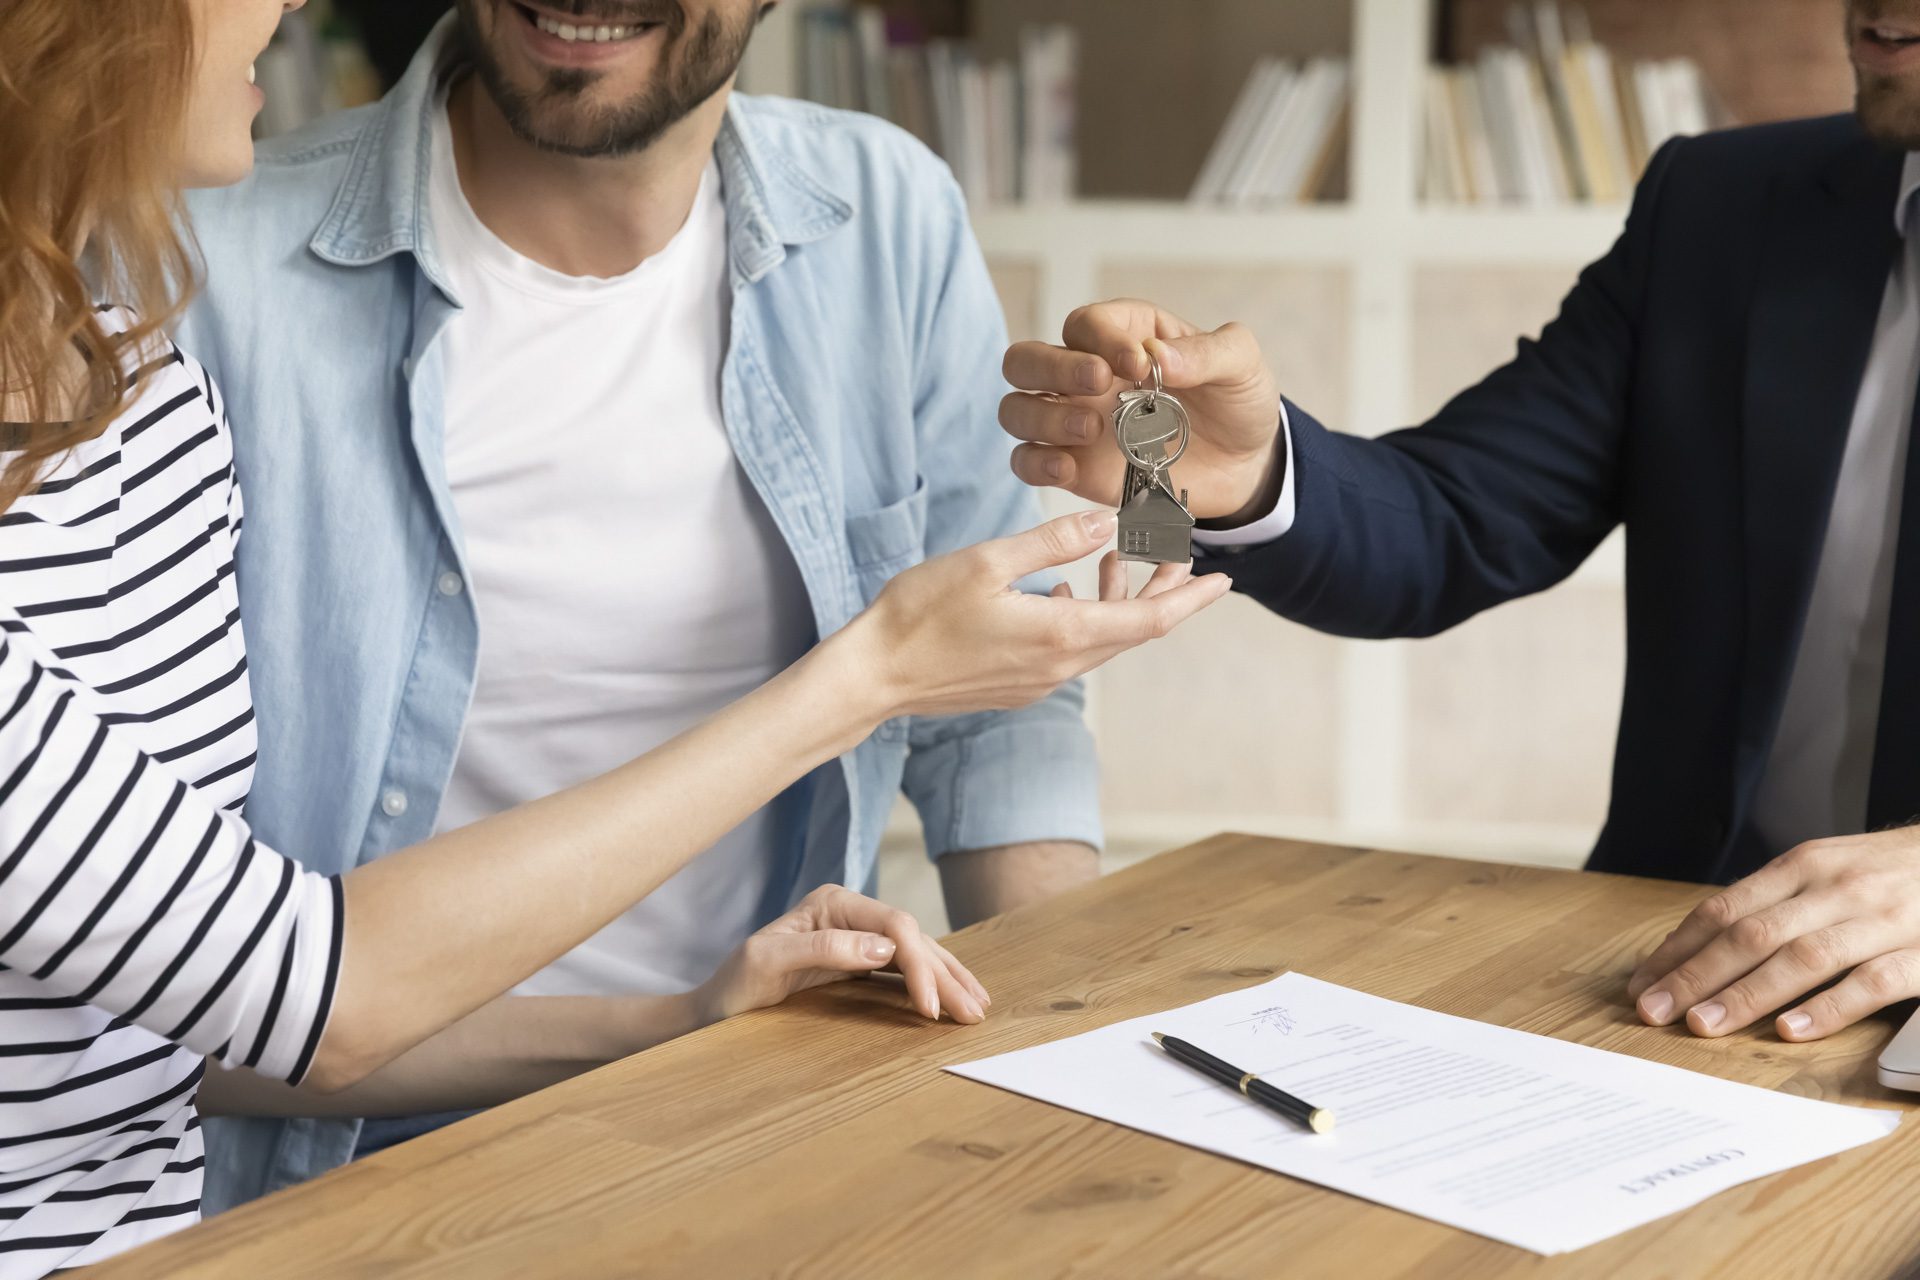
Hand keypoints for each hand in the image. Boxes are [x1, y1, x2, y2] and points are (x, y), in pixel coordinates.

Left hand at [692, 884, 990, 1024]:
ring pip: (916, 951)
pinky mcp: (859, 960)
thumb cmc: (734, 985)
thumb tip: (884, 948)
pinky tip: (953, 997)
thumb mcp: (767, 963)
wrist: (715, 1007)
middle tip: (973, 1013)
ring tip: (978, 1006)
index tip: (930, 1008)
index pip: (894, 926)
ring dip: (949, 978)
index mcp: (833, 903)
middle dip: (945, 975)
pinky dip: (932, 983)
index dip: (919, 964)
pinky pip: (905, 968)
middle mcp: (851, 912)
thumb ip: (823, 949)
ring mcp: (857, 935)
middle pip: (913, 938)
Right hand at [843, 509, 1230, 719]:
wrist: (873, 676)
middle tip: (1179, 556)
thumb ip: (1052, 542)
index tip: (1223, 578)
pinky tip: (1061, 590)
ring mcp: (1038, 681)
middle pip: (1133, 631)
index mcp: (1060, 634)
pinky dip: (1082, 616)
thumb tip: (1108, 523)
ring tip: (1115, 561)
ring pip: (1100, 640)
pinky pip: (1069, 651)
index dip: (1191, 598)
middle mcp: (1059, 666)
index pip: (1149, 620)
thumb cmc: (919, 614)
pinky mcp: (1017, 686)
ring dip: (1118, 601)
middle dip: (1163, 593)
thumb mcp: (986, 562)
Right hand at [1001, 298, 1284, 520]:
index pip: (1085, 324)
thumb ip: (1207, 352)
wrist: (1246, 466)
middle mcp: (1087, 376)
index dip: (1102, 339)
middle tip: (1099, 384)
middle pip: (1026, 360)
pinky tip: (1069, 469)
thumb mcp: (1241, 364)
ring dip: (1043, 418)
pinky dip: (1036, 466)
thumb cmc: (1236, 402)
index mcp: (1124, 336)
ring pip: (1016, 411)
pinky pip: (1027, 463)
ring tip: (1092, 429)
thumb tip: (1157, 356)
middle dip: (1053, 368)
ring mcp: (1074, 423)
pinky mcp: (1075, 469)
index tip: (1140, 365)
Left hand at [1628, 827, 1919, 1040]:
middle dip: (1695, 976)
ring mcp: (1881, 920)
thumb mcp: (1827, 870)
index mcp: (1802, 867)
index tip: (1642, 984)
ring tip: (1704, 1025)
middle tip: (1653, 1012)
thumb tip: (1699, 947)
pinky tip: (1792, 1029)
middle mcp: (1835, 888)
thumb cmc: (1890, 872)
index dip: (1679, 949)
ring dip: (1746, 994)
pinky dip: (1829, 1007)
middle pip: (1751, 935)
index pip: (1724, 910)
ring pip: (1802, 958)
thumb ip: (1774, 904)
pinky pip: (1872, 983)